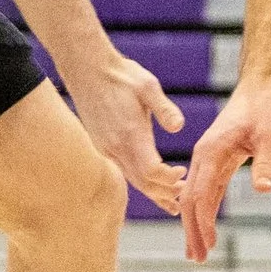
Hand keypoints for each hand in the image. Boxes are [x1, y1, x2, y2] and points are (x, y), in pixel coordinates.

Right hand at [59, 48, 184, 214]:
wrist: (87, 69)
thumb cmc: (120, 75)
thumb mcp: (147, 86)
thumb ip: (165, 109)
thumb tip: (179, 127)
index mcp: (129, 134)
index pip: (151, 171)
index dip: (168, 179)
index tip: (183, 173)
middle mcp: (115, 147)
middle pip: (142, 183)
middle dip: (163, 193)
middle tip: (183, 198)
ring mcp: (106, 148)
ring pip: (130, 179)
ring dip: (152, 192)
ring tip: (170, 202)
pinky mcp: (101, 145)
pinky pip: (122, 170)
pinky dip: (139, 181)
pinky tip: (149, 182)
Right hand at [178, 79, 270, 261]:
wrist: (260, 88)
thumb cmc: (266, 109)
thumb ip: (267, 162)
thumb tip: (264, 189)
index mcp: (211, 151)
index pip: (201, 195)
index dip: (203, 223)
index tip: (208, 246)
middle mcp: (203, 156)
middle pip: (190, 200)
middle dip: (193, 231)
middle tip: (198, 259)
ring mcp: (208, 159)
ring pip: (195, 197)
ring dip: (196, 224)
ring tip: (199, 251)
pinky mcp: (217, 160)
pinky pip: (207, 190)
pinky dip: (206, 210)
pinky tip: (206, 228)